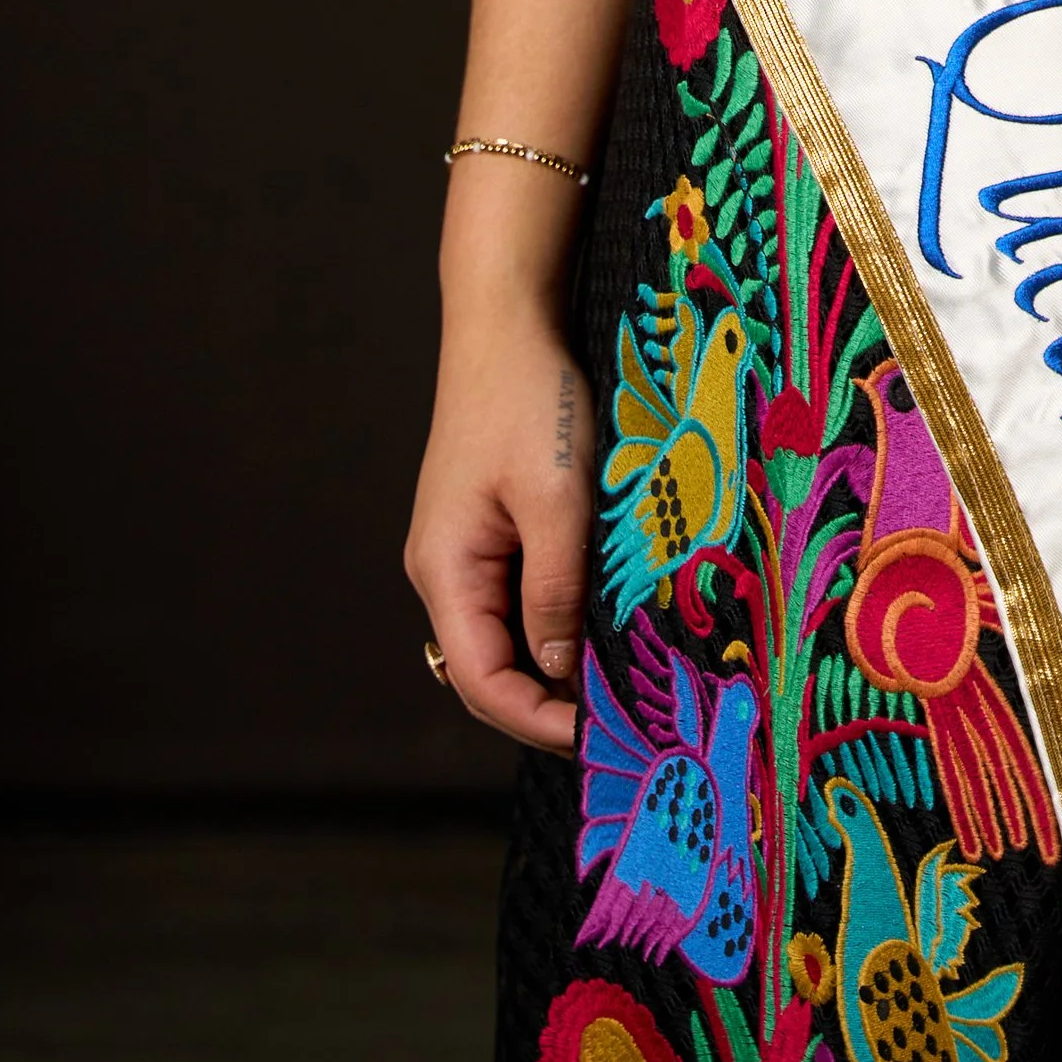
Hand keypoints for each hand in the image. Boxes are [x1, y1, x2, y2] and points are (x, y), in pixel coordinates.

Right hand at [404, 300, 593, 754]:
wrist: (506, 322)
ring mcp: (463, 549)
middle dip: (546, 703)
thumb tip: (557, 673)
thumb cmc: (530, 400)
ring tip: (618, 681)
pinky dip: (555, 618)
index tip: (598, 738)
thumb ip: (556, 587)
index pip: (481, 681)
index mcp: (444, 570)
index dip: (536, 720)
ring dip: (554, 663)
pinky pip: (516, 595)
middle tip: (618, 721)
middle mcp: (443, 570)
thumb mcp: (556, 497)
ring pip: (506, 634)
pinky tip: (600, 621)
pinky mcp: (487, 528)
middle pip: (488, 668)